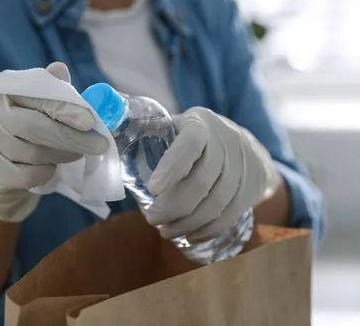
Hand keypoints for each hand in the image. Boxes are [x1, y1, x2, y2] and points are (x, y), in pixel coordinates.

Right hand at [0, 63, 108, 221]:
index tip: (90, 122)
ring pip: (31, 154)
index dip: (65, 109)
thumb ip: (52, 90)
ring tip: (75, 153)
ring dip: (61, 156)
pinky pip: (25, 176)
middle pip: (33, 128)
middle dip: (72, 138)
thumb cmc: (27, 121)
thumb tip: (59, 69)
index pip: (37, 97)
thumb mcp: (39, 101)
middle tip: (99, 145)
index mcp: (4, 90)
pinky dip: (44, 173)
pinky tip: (50, 167)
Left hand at [146, 107, 279, 239]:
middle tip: (151, 219)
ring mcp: (243, 167)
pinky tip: (189, 235)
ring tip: (165, 231)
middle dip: (173, 207)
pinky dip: (207, 230)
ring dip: (187, 224)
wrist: (246, 145)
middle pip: (201, 182)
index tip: (152, 189)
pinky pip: (230, 215)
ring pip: (216, 204)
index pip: (189, 144)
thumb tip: (107, 130)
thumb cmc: (196, 136)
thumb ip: (149, 129)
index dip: (172, 167)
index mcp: (201, 124)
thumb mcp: (177, 125)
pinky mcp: (251, 188)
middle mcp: (226, 142)